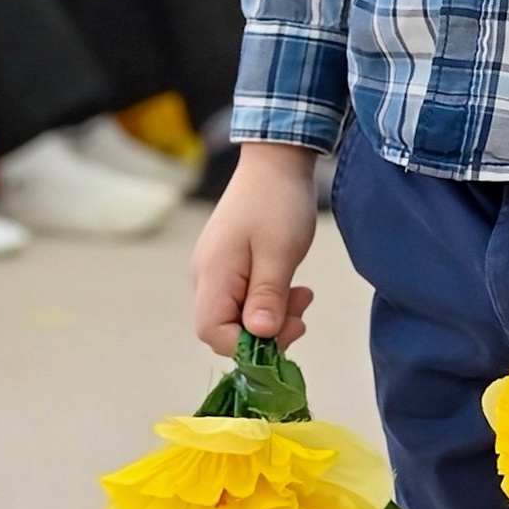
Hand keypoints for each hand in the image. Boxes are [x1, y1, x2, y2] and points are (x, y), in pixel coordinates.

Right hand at [192, 144, 320, 355]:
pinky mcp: (230, 266)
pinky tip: (292, 287)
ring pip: (237, 316)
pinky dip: (269, 301)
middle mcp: (206, 277)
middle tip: (301, 314)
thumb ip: (267, 297)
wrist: (275, 162)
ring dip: (272, 317)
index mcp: (212, 274)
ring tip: (302, 295)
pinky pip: (244, 299)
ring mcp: (216, 271)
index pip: (212, 332)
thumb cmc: (277, 202)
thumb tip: (259, 336)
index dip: (246, 346)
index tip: (284, 331)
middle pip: (224, 329)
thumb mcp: (279, 253)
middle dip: (265, 333)